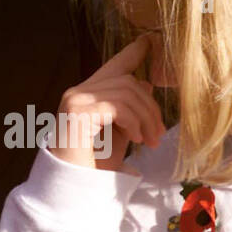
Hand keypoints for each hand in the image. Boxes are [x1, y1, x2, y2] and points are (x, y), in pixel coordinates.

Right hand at [50, 36, 164, 170]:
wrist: (72, 190)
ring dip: (146, 118)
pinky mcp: (78, 112)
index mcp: (87, 94)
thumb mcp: (119, 135)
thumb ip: (130, 110)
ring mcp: (76, 99)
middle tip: (159, 134)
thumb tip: (145, 84)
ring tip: (150, 141)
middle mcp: (79, 91)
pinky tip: (137, 139)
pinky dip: (133, 122)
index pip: (114, 66)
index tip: (148, 41)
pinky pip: (118, 106)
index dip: (133, 52)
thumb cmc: (94, 166)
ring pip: (127, 92)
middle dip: (151, 107)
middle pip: (129, 81)